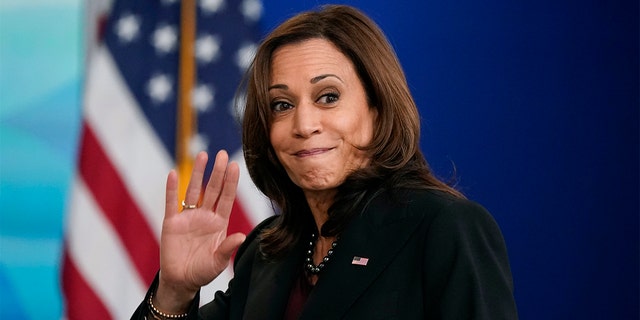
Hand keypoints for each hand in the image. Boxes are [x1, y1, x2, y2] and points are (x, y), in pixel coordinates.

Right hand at [155, 150, 245, 311]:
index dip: (230, 182)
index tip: (235, 165)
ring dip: (198, 173)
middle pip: (212, 189)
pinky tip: (174, 174)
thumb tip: (241, 236)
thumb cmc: (202, 272)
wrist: (180, 281)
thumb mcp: (218, 262)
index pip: (226, 198)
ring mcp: (188, 217)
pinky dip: (172, 189)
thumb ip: (227, 248)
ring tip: (203, 155)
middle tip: (222, 154)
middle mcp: (204, 216)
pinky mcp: (171, 222)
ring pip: (193, 191)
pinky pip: (171, 203)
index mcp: (219, 223)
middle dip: (217, 172)